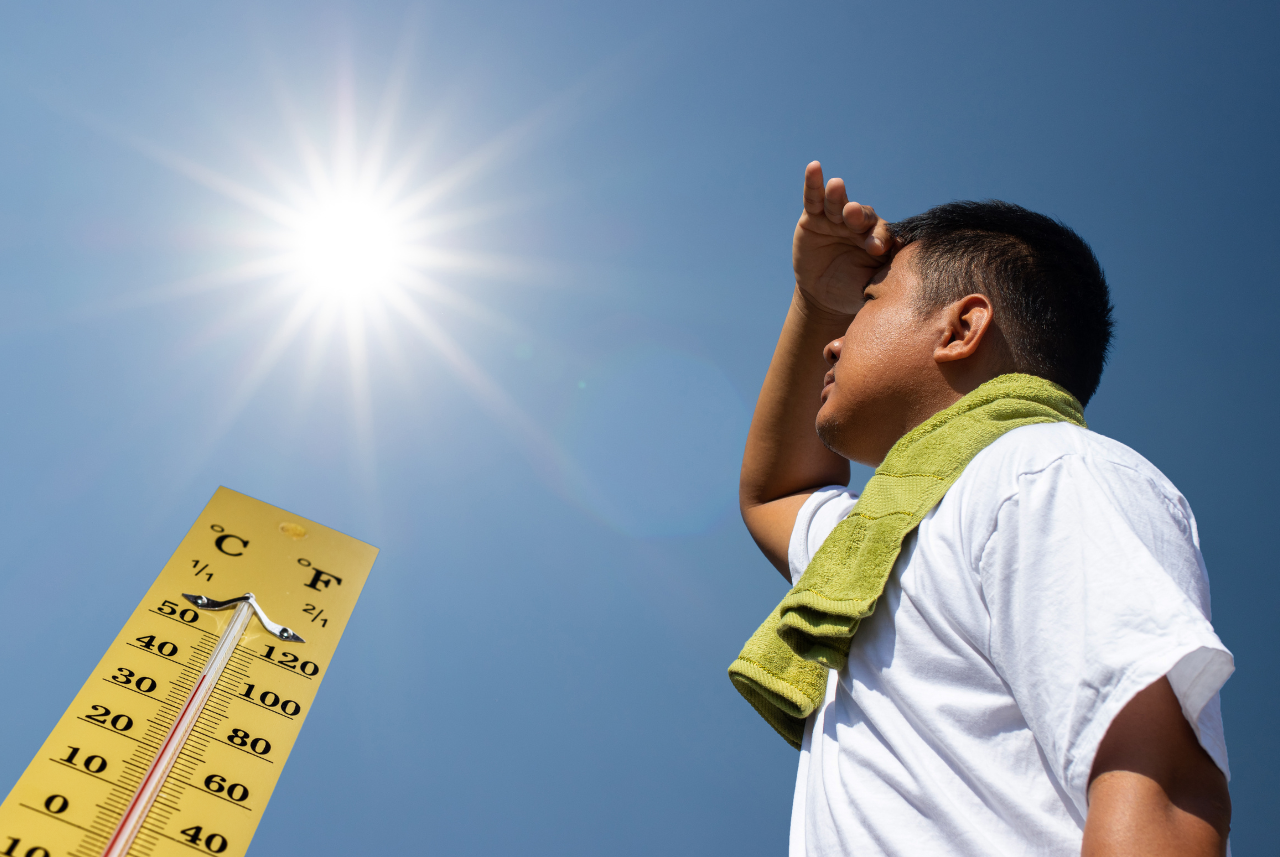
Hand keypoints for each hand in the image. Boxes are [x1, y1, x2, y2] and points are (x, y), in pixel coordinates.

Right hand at [793, 161, 894, 315]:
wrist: (823, 296)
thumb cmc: (852, 290)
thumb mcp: (870, 285)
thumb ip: (885, 275)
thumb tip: (907, 270)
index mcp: (879, 239)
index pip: (883, 234)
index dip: (880, 238)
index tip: (876, 247)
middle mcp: (859, 225)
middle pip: (861, 215)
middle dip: (857, 214)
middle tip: (853, 213)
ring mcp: (836, 219)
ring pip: (838, 203)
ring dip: (837, 195)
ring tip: (836, 186)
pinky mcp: (813, 217)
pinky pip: (814, 199)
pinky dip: (813, 183)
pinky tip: (814, 168)